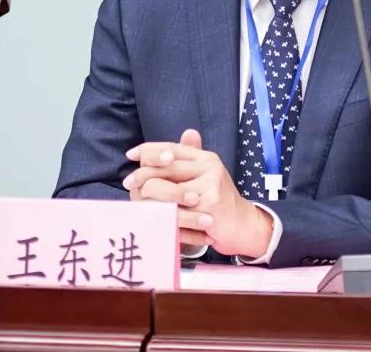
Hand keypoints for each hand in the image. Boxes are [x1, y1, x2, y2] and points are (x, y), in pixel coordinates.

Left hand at [123, 129, 272, 258]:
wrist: (241, 224)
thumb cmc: (217, 201)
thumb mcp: (203, 177)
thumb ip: (186, 161)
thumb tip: (167, 148)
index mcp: (205, 158)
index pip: (172, 147)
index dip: (149, 149)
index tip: (131, 155)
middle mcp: (209, 166)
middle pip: (166, 165)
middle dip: (142, 175)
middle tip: (129, 184)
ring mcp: (210, 184)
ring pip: (166, 189)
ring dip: (149, 198)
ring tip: (140, 203)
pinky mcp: (209, 204)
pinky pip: (176, 209)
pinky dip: (164, 215)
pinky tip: (156, 217)